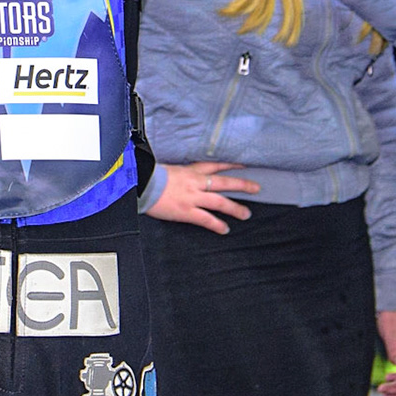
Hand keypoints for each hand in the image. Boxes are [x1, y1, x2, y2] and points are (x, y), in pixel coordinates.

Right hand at [143, 161, 258, 233]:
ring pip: (220, 202)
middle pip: (224, 182)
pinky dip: (217, 225)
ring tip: (246, 214)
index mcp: (190, 171)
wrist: (139, 183)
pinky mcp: (186, 211)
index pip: (215, 165)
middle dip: (242, 185)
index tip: (243, 166)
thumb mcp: (168, 170)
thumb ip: (180, 174)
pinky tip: (225, 229)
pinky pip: (206, 219)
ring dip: (235, 208)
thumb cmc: (149, 176)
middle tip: (256, 188)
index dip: (230, 166)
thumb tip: (183, 176)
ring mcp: (192, 197)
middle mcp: (195, 183)